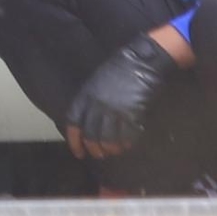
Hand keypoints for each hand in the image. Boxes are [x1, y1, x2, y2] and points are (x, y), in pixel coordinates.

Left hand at [64, 27, 189, 158]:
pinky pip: (126, 135)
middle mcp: (97, 104)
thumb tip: (90, 121)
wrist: (142, 61)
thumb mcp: (97, 81)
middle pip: (91, 134)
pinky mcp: (131, 113)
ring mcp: (114, 110)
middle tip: (99, 154)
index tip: (79, 152)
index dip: (74, 141)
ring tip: (114, 151)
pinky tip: (127, 145)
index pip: (74, 123)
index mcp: (86, 95)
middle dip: (94, 148)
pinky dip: (126, 143)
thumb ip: (91, 100)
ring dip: (110, 148)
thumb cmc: (120, 68)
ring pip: (108, 138)